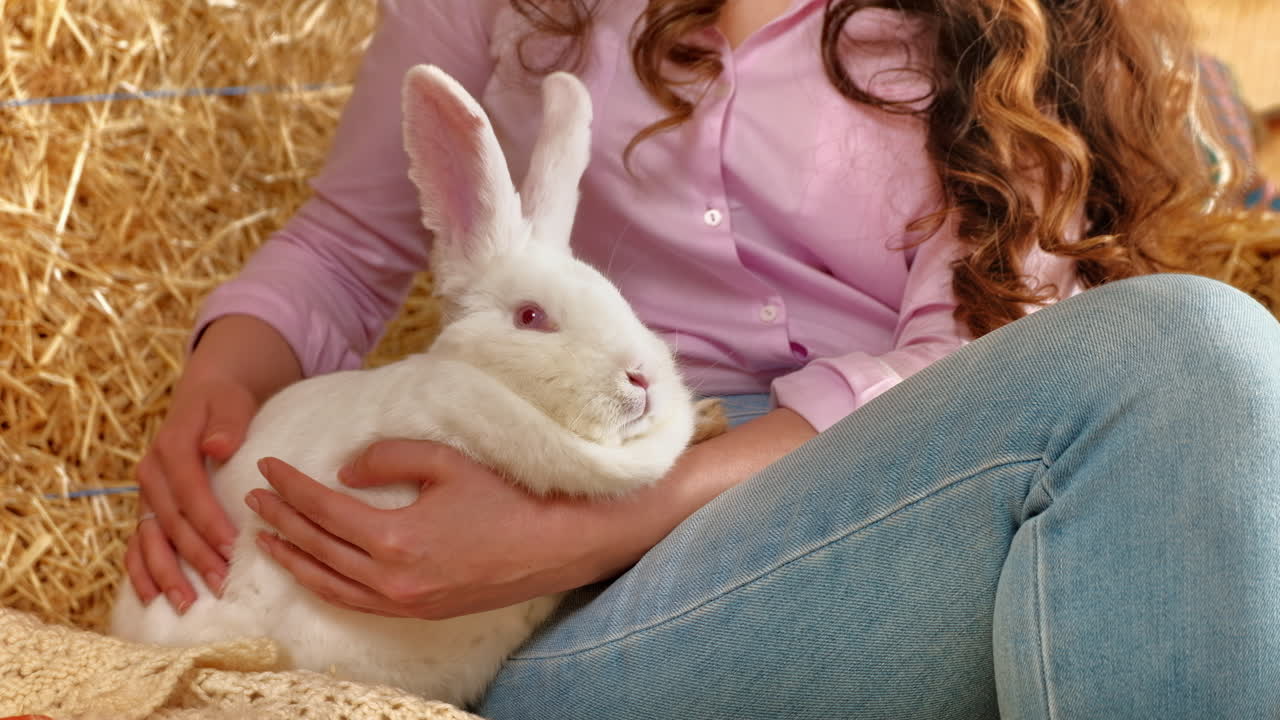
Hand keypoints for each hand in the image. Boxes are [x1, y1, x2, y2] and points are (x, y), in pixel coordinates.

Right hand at [126, 314, 300, 612]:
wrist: (203, 396)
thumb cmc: (224, 402)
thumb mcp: (231, 402)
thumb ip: (228, 423)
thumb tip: (218, 446)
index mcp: (172, 448)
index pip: (190, 492)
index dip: (209, 522)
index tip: (230, 549)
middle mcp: (151, 474)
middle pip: (172, 522)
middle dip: (195, 557)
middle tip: (220, 586)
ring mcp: (145, 493)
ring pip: (150, 539)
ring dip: (165, 573)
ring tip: (185, 604)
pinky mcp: (147, 508)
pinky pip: (137, 543)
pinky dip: (141, 571)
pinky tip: (151, 597)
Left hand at [247, 441, 606, 619]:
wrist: (548, 548)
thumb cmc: (502, 500)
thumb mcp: (445, 461)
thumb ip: (388, 457)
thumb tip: (344, 472)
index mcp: (395, 538)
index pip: (323, 510)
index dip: (291, 487)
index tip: (267, 467)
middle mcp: (390, 578)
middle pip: (317, 547)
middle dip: (280, 520)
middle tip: (252, 496)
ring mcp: (401, 600)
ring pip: (327, 582)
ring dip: (291, 558)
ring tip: (263, 537)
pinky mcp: (414, 610)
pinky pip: (352, 600)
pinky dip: (321, 584)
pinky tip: (309, 569)